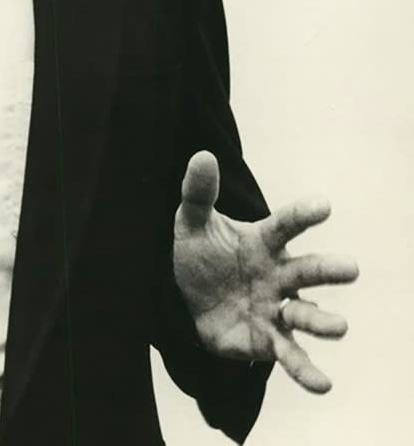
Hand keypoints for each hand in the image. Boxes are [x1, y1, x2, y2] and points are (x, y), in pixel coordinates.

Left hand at [173, 150, 358, 392]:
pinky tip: (322, 384)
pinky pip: (290, 355)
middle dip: (329, 270)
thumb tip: (201, 155)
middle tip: (352, 268)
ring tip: (339, 327)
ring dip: (322, 322)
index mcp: (264, 241)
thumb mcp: (192, 221)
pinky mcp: (268, 340)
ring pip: (304, 315)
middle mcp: (278, 275)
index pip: (286, 224)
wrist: (187, 297)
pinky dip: (306, 371)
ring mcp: (276, 309)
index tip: (323, 205)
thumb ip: (199, 192)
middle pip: (307, 271)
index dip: (303, 214)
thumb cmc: (201, 253)